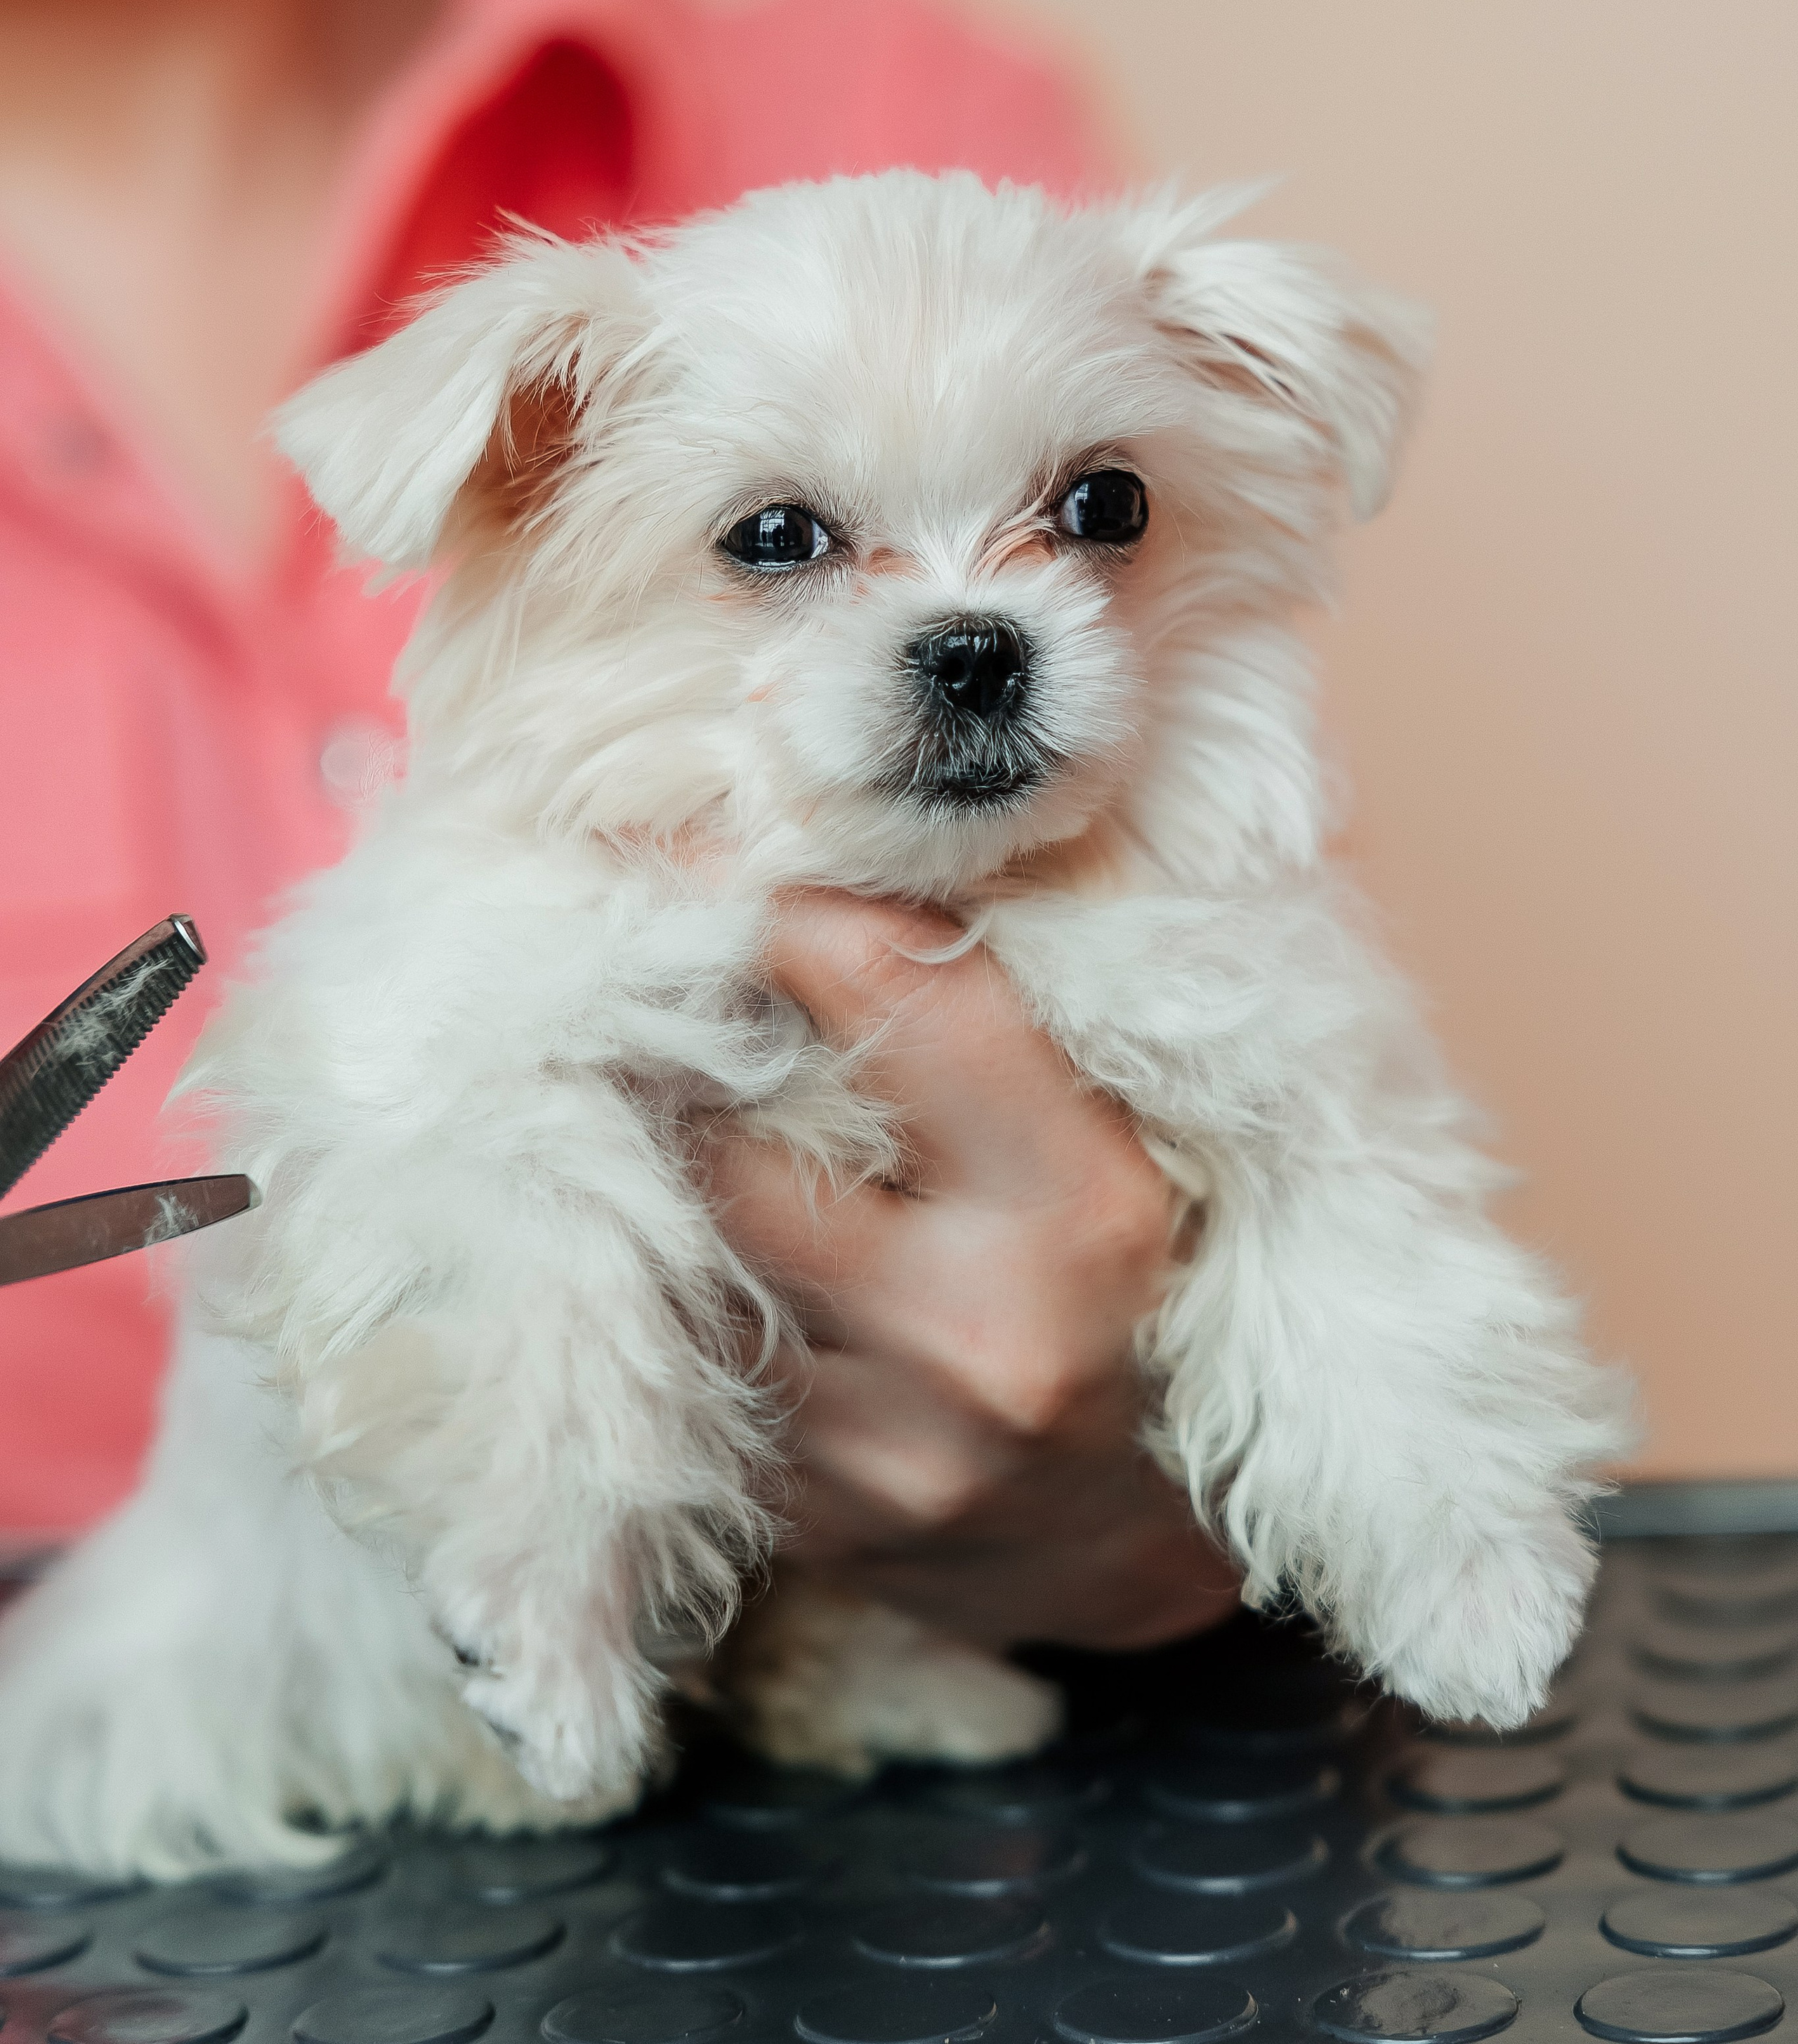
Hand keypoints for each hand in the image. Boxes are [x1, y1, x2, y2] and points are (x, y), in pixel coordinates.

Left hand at [706, 891, 1240, 1652]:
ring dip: (657, 1176)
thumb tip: (844, 854)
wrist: (1156, 1549)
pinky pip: (694, 1367)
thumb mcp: (1131, 1135)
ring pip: (688, 1257)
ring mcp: (884, 1448)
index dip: (781, 902)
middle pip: (735, 1143)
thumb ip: (1010, 1011)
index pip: (894, 998)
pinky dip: (682, 1292)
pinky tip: (690, 1251)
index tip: (708, 849)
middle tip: (638, 977)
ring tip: (646, 1101)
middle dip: (681, 1056)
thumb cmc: (1156, 1291)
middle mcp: (977, 1334)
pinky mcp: (811, 1522)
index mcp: (1084, 1206)